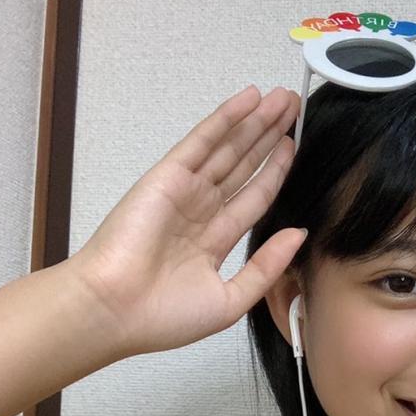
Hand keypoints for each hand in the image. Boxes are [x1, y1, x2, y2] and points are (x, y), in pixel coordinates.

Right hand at [69, 85, 306, 356]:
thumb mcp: (232, 299)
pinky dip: (225, 119)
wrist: (117, 310)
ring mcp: (184, 192)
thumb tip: (298, 235)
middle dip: (269, 137)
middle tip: (294, 108)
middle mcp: (200, 212)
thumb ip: (266, 267)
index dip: (275, 172)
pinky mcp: (168, 176)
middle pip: (244, 166)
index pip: (252, 198)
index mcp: (213, 241)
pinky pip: (202, 141)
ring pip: (228, 149)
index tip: (295, 148)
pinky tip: (249, 99)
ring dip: (255, 122)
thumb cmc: (164, 316)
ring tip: (282, 98)